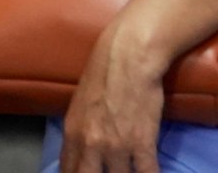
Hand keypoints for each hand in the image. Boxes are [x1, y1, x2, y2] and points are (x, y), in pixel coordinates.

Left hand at [60, 24, 162, 172]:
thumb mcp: (80, 104)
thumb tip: (82, 150)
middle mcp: (90, 144)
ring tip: (129, 171)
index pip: (68, 171)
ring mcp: (116, 147)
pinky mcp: (142, 144)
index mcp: (72, 133)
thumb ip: (80, 131)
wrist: (128, 57)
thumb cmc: (104, 73)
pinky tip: (149, 172)